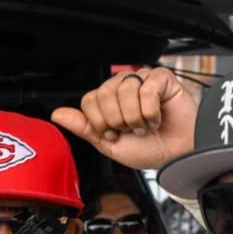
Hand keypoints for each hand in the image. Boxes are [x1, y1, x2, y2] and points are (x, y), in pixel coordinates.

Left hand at [52, 67, 196, 170]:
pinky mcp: (162, 78)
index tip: (114, 134)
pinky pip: (147, 88)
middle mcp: (122, 87)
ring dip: (136, 117)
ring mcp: (142, 80)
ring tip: (145, 126)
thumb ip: (83, 127)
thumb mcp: (108, 144)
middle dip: (117, 120)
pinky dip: (151, 111)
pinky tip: (157, 118)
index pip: (89, 100)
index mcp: (107, 101)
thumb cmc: (147, 149)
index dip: (101, 122)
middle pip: (104, 93)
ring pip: (124, 90)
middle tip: (132, 130)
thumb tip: (57, 114)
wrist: (175, 156)